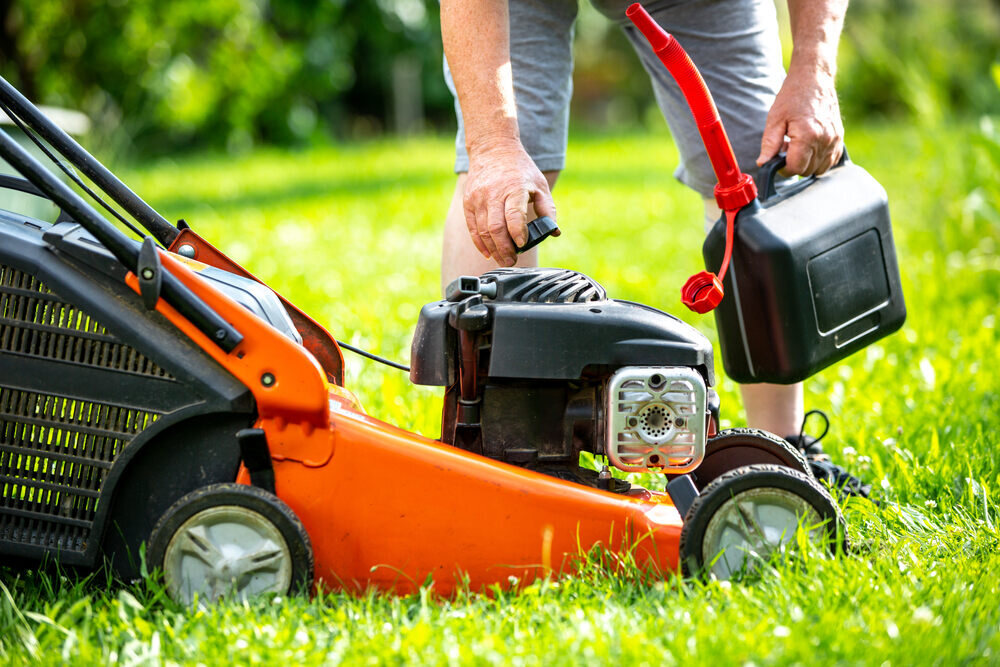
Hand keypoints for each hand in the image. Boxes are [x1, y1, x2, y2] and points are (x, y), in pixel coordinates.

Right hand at [463, 138, 557, 266]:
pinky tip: (488, 252)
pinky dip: (480, 243)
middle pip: (496, 228)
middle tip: (512, 261)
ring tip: (503, 260)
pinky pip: (472, 227)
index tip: (522, 245)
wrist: (492, 148)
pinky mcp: (468, 201)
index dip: (518, 233)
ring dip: (493, 249)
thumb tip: (554, 232)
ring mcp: (478, 198)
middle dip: (505, 249)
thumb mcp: (539, 184)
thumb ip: (547, 209)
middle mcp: (493, 193)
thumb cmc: (519, 169)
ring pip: (483, 231)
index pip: (514, 215)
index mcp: (514, 188)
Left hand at [757, 65, 843, 175]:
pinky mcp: (840, 137)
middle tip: (787, 147)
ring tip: (798, 146)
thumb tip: (763, 164)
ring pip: (819, 169)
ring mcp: (835, 139)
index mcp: (807, 136)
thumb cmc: (792, 96)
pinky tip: (809, 146)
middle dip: (794, 164)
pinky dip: (819, 159)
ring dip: (807, 163)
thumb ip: (769, 145)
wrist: (814, 78)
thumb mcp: (774, 120)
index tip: (777, 160)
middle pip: (807, 170)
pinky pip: (830, 160)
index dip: (783, 168)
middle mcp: (824, 140)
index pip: (795, 168)